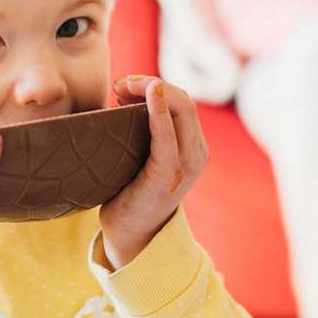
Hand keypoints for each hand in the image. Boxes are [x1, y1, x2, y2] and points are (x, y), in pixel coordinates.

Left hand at [101, 76, 208, 267]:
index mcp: (192, 145)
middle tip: (120, 83)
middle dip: (152, 83)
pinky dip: (158, 111)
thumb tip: (122, 94)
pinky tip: (148, 95)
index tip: (123, 85)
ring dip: (152, 90)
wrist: (130, 233)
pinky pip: (168, 135)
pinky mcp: (169, 174)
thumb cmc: (129, 191)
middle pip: (184, 100)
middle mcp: (196, 152)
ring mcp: (187, 163)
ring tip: (123, 89)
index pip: (182, 101)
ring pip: (182, 109)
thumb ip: (142, 129)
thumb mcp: (141, 154)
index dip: (155, 84)